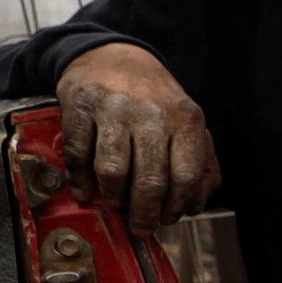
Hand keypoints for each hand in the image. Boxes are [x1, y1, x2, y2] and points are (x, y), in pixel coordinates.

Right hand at [55, 44, 217, 232]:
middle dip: (145, 213)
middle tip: (141, 226)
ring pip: (114, 171)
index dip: (178, 205)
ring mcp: (114, 110)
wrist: (112, 57)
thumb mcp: (188, 121)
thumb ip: (203, 160)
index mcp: (185, 119)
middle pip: (151, 180)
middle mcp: (151, 114)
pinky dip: (80, 180)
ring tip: (117, 204)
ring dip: (115, 198)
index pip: (187, 175)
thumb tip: (199, 201)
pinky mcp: (80, 108)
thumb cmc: (154, 99)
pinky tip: (86, 191)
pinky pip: (78, 154)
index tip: (170, 218)